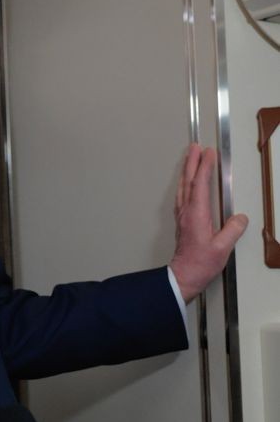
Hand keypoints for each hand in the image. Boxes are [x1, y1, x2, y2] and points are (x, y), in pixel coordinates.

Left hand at [170, 144, 248, 301]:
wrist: (183, 275)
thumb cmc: (201, 263)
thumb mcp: (222, 248)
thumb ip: (232, 230)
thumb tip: (239, 218)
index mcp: (196, 214)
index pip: (200, 184)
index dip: (204, 167)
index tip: (208, 153)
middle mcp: (186, 211)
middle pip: (188, 181)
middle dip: (192, 162)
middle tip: (195, 146)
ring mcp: (182, 215)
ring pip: (183, 186)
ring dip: (186, 170)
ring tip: (190, 157)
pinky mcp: (182, 220)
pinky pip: (182, 195)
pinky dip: (185, 183)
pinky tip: (186, 182)